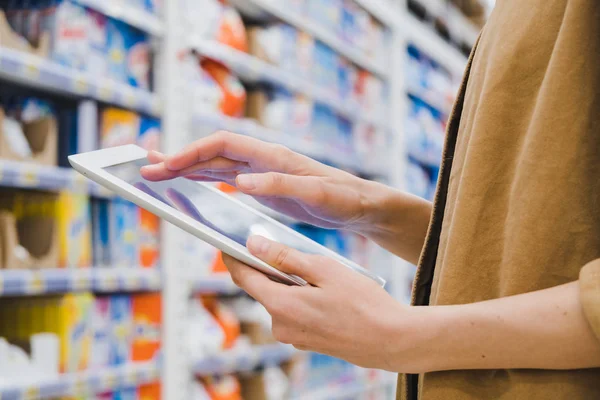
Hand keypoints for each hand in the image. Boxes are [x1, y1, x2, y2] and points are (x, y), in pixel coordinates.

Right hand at [140, 131, 381, 230]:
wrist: (360, 205)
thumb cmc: (344, 197)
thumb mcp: (317, 194)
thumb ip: (281, 184)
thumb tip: (241, 181)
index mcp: (272, 156)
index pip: (222, 145)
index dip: (191, 153)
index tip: (165, 164)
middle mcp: (263, 159)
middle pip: (212, 153)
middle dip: (179, 160)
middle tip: (146, 169)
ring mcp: (262, 171)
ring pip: (216, 164)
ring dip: (187, 168)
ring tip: (159, 173)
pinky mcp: (264, 185)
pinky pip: (227, 178)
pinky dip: (205, 178)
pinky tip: (191, 183)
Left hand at [222, 235, 410, 370]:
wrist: (391, 340)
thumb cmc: (362, 303)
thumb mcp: (324, 269)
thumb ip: (285, 257)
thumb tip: (253, 244)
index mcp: (281, 305)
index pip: (243, 277)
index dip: (233, 257)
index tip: (227, 241)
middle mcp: (280, 325)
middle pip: (262, 287)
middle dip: (270, 267)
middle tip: (287, 247)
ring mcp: (293, 336)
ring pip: (280, 299)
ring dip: (290, 282)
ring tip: (317, 271)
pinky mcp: (305, 340)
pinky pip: (294, 312)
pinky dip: (300, 297)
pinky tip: (323, 290)